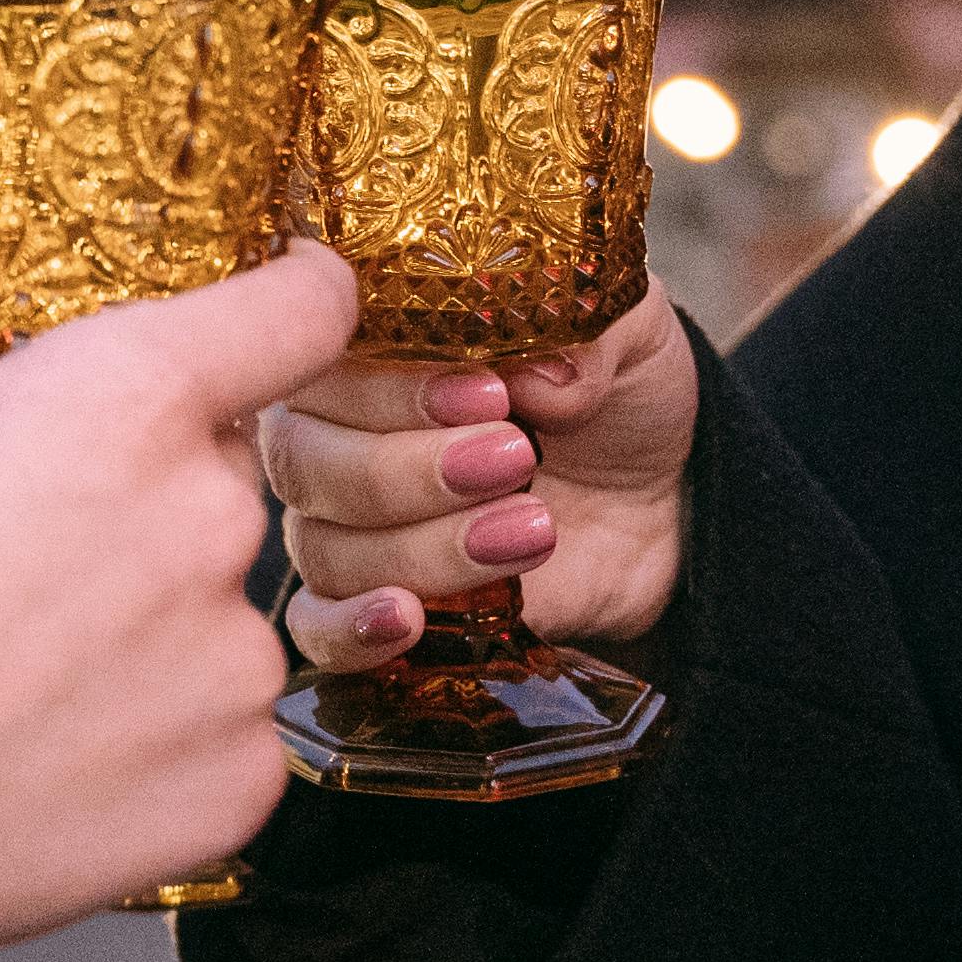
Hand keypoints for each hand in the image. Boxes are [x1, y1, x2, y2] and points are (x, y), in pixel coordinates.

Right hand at [0, 150, 354, 961]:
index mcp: (122, 395)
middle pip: (219, 465)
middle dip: (135, 481)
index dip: (289, 290)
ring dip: (141, 615)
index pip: (298, 305)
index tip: (271, 295)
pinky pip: (220, 732)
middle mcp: (207, 521)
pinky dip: (151, 734)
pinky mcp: (230, 788)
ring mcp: (229, 666)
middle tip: (7, 531)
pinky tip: (35, 746)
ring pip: (215, 607)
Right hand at [266, 287, 699, 677]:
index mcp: (369, 346)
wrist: (655, 497)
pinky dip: (350, 629)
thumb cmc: (612, 393)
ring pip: (327, 546)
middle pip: (306, 460)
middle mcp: (333, 430)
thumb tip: (548, 377)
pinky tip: (409, 621)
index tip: (491, 394)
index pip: (324, 358)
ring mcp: (345, 523)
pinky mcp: (373, 602)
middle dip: (410, 470)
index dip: (393, 384)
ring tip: (533, 529)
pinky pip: (316, 628)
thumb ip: (586, 333)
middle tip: (517, 461)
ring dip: (428, 546)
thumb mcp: (627, 333)